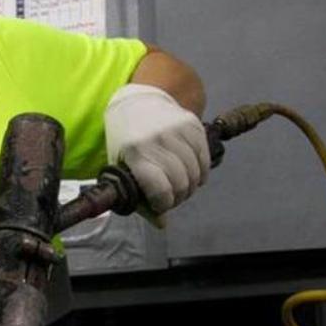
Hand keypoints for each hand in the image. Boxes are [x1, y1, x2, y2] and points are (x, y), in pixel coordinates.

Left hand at [104, 83, 209, 215]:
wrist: (138, 101)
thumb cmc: (125, 140)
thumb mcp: (121, 167)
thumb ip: (138, 198)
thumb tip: (162, 224)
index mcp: (134, 152)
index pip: (159, 188)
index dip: (163, 203)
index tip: (160, 204)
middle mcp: (157, 140)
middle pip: (180, 182)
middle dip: (178, 197)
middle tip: (172, 197)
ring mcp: (177, 130)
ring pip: (195, 172)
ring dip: (191, 186)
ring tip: (181, 186)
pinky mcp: (193, 124)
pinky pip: (205, 158)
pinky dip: (201, 172)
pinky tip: (193, 174)